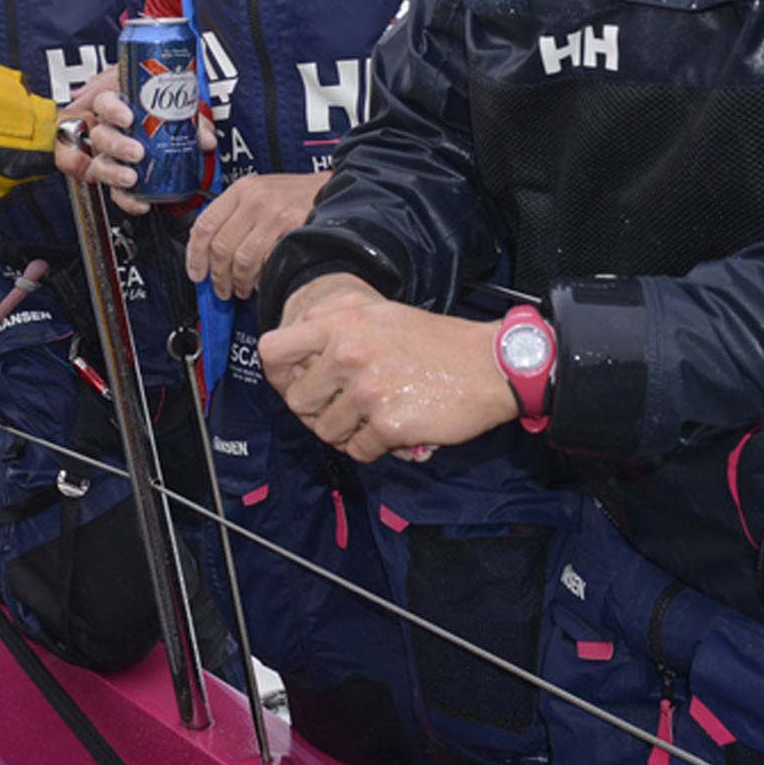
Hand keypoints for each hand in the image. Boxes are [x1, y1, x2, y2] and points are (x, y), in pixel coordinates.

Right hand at [57, 65, 214, 213]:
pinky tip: (140, 202)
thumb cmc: (168, 124)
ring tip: (131, 178)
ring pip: (100, 164)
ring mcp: (112, 158)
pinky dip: (126, 200)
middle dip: (116, 145)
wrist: (172, 150)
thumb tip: (205, 139)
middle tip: (137, 152)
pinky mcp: (118, 182)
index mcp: (120, 110)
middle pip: (100, 135)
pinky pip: (115, 193)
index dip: (111, 110)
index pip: (104, 103)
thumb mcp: (182, 118)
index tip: (127, 118)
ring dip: (114, 172)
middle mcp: (111, 133)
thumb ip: (195, 125)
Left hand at [187, 172, 322, 300]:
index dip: (195, 255)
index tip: (196, 272)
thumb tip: (208, 253)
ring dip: (238, 281)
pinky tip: (259, 281)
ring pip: (242, 258)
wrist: (330, 190)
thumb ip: (234, 216)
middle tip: (220, 289)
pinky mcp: (292, 227)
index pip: (204, 224)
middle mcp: (254, 199)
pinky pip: (267, 261)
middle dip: (217, 276)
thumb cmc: (293, 196)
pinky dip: (260, 277)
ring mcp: (274, 213)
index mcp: (241, 189)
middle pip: (221, 246)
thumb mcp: (258, 193)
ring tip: (240, 289)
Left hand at [259, 274, 516, 463]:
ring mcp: (368, 390)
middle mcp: (348, 355)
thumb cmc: (435, 340)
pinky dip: (370, 448)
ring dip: (345, 432)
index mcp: (341, 324)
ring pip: (325, 431)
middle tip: (340, 409)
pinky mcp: (389, 424)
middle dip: (315, 411)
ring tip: (370, 419)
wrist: (490, 365)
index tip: (294, 382)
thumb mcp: (378, 313)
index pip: (273, 350)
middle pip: (297, 400)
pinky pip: (358, 451)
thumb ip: (334, 323)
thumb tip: (295, 345)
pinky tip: (390, 432)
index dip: (277, 373)